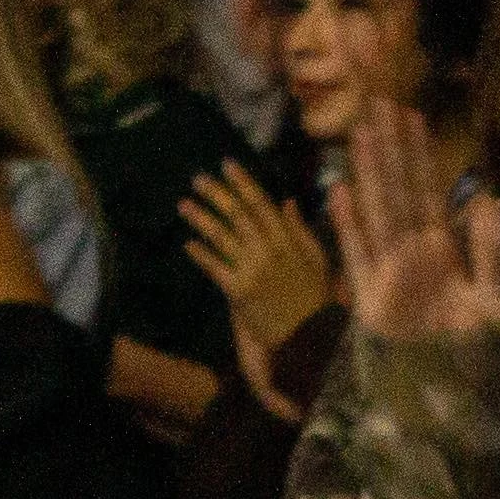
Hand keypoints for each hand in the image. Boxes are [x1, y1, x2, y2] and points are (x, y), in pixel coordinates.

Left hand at [180, 159, 338, 413]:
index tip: (227, 165)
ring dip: (201, 219)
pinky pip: (215, 269)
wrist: (309, 333)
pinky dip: (201, 255)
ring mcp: (251, 270)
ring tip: (184, 204)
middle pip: (237, 215)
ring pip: (222, 238)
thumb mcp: (316, 258)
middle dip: (216, 194)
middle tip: (197, 178)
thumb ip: (300, 229)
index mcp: (287, 239)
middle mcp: (267, 249)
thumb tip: (287, 201)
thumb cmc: (315, 296)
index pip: (261, 203)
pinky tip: (188, 243)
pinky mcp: (238, 291)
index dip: (243, 183)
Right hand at [333, 98, 497, 340]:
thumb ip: (488, 252)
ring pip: (378, 211)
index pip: (427, 189)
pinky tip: (338, 191)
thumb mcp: (492, 295)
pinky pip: (357, 256)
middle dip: (389, 148)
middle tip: (378, 103)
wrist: (448, 385)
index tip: (413, 115)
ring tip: (361, 134)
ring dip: (369, 174)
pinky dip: (347, 226)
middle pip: (398, 189)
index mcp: (439, 246)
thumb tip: (482, 201)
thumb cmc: (470, 340)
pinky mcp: (370, 296)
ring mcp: (388, 268)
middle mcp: (410, 249)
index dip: (420, 153)